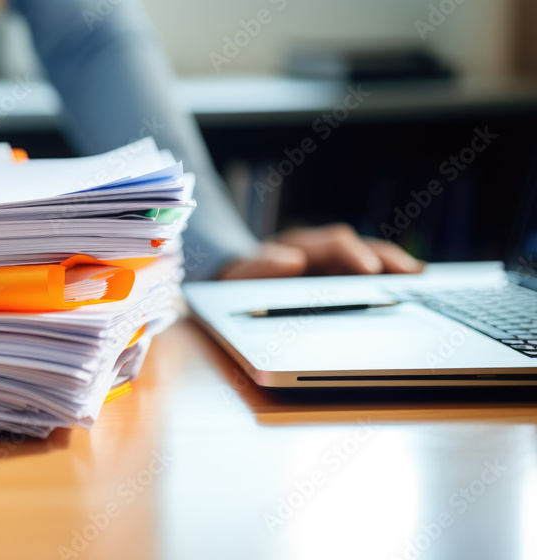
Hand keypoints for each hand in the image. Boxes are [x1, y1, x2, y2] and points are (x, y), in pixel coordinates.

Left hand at [219, 223, 423, 279]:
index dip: (356, 254)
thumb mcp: (241, 276)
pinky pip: (367, 277)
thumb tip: (290, 260)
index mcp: (299, 245)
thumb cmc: (238, 282)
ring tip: (420, 279)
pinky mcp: (337, 279)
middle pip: (362, 246)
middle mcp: (320, 250)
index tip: (372, 270)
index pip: (335, 243)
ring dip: (395, 268)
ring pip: (370, 259)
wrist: (235, 285)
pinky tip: (410, 289)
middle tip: (413, 273)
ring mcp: (330, 264)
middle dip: (388, 258)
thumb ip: (260, 268)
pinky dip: (388, 280)